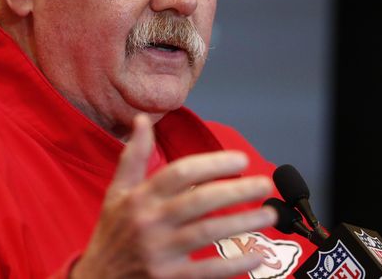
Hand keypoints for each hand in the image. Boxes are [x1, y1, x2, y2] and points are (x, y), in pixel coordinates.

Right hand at [71, 114, 277, 277]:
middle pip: (199, 200)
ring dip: (242, 222)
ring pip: (207, 232)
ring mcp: (159, 251)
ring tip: (268, 215)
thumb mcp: (116, 191)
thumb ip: (133, 156)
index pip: (180, 173)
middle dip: (236, 190)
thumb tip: (141, 119)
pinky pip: (206, 271)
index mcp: (139, 197)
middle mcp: (149, 221)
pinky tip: (256, 254)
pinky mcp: (168, 278)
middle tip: (263, 184)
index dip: (212, 163)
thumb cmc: (112, 231)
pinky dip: (233, 263)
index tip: (240, 160)